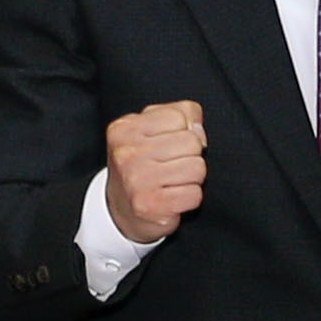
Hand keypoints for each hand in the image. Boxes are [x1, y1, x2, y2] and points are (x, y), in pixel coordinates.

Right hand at [103, 99, 206, 245]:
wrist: (122, 207)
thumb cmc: (142, 162)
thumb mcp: (152, 128)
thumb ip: (180, 112)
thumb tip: (199, 131)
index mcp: (124, 128)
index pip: (178, 116)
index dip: (183, 130)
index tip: (170, 143)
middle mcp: (126, 153)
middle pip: (192, 142)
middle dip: (190, 154)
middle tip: (172, 165)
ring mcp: (136, 180)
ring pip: (197, 168)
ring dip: (192, 177)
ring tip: (173, 180)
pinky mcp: (150, 205)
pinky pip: (194, 194)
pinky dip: (190, 197)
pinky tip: (173, 196)